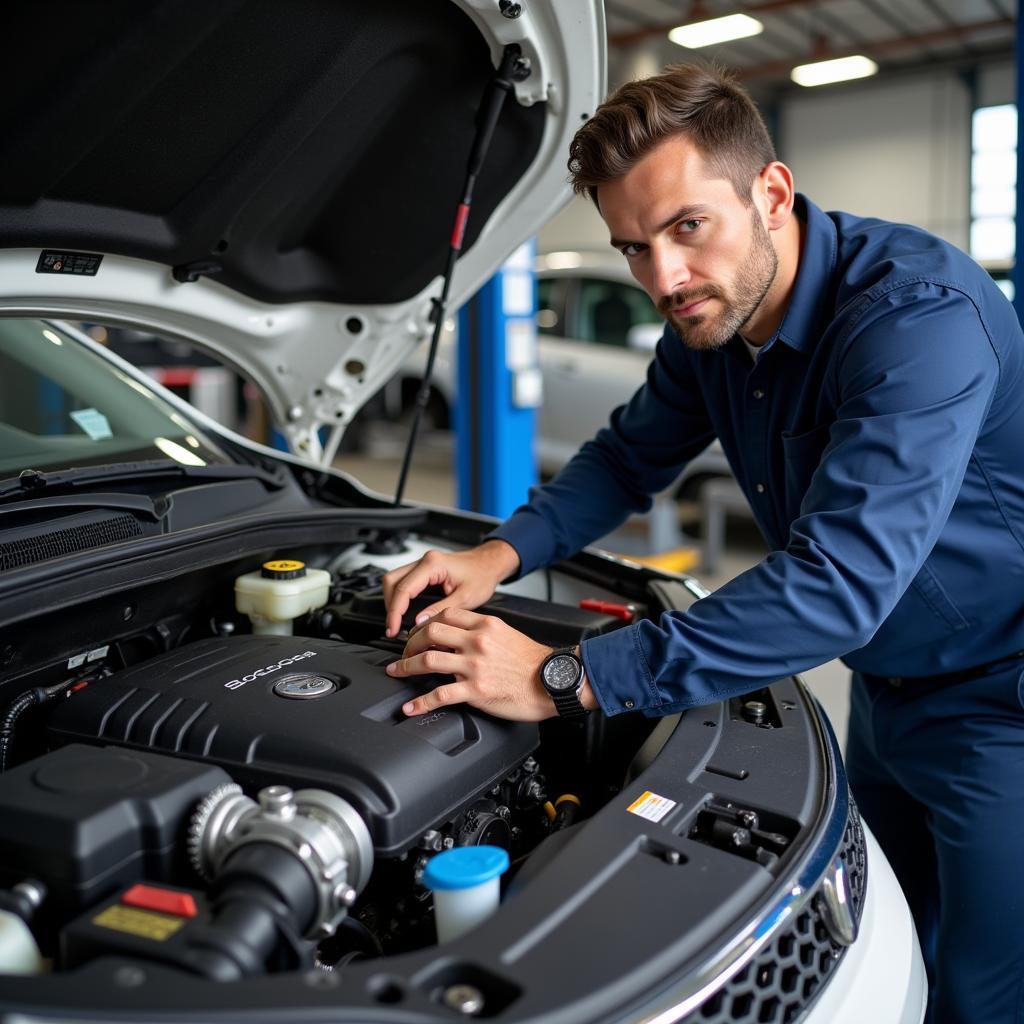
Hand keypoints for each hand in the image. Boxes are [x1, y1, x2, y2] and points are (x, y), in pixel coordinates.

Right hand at [381, 540, 519, 638]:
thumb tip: (419, 622)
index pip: (403, 588)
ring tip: (397, 623)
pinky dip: (400, 598)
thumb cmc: (483, 575)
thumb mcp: (465, 598)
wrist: (491, 563)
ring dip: (393, 602)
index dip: (395, 612)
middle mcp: (425, 561)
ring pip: (394, 580)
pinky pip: (403, 582)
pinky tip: (404, 613)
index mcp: (433, 564)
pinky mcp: (424, 570)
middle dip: (390, 606)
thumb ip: (440, 610)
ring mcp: (423, 564)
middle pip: (392, 581)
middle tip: (393, 628)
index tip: (393, 629)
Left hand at [384, 608, 556, 721]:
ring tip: (397, 672)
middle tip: (404, 652)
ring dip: (406, 667)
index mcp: (485, 625)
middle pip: (430, 632)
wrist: (553, 681)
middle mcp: (477, 641)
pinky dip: (420, 702)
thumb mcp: (507, 634)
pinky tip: (410, 707)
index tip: (418, 632)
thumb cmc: (533, 662)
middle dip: (410, 643)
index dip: (425, 623)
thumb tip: (463, 635)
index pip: (445, 615)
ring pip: (429, 660)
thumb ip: (483, 631)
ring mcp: (475, 665)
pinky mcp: (476, 690)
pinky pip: (440, 695)